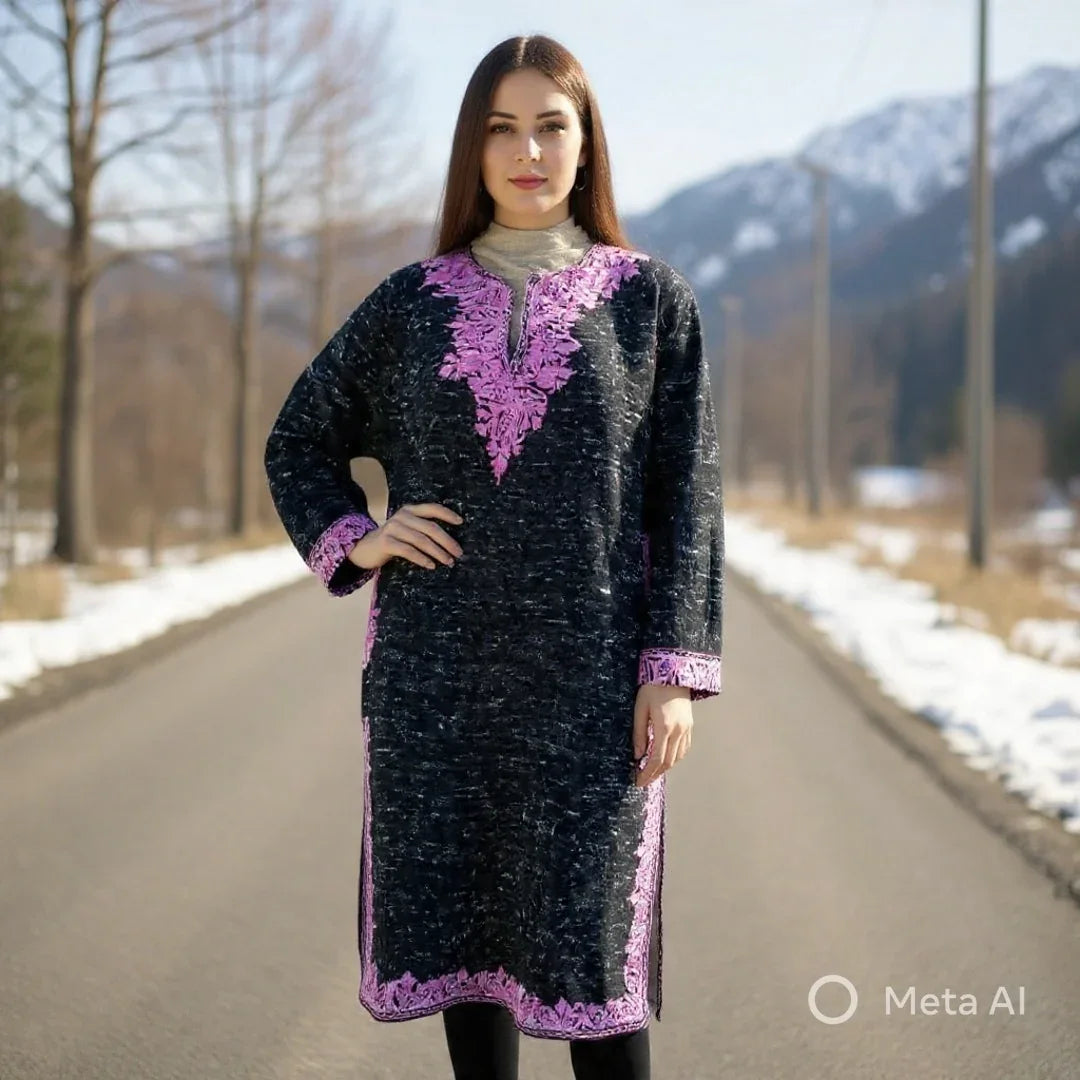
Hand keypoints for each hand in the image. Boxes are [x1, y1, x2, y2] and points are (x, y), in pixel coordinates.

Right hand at [347, 502, 463, 571]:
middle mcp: (402, 516)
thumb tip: (450, 542)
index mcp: (409, 510)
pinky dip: (422, 559)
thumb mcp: (406, 529)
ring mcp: (393, 528)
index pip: (432, 508)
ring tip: (448, 561)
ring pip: (421, 540)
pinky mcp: (386, 542)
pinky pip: (408, 551)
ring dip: (438, 552)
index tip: (461, 522)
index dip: (447, 514)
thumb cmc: (391, 541)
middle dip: (447, 541)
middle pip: (430, 528)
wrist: (363, 548)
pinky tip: (431, 566)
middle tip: (458, 553)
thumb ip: (422, 529)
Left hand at [633, 683, 692, 786]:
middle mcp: (678, 730)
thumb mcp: (640, 709)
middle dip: (655, 774)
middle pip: (668, 762)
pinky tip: (666, 759)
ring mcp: (686, 728)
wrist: (673, 671)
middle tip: (643, 781)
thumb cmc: (652, 688)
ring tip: (652, 772)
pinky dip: (675, 757)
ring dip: (665, 768)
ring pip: (678, 757)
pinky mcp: (689, 725)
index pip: (656, 759)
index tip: (638, 781)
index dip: (647, 773)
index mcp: (664, 727)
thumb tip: (638, 755)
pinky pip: (684, 748)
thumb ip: (639, 733)